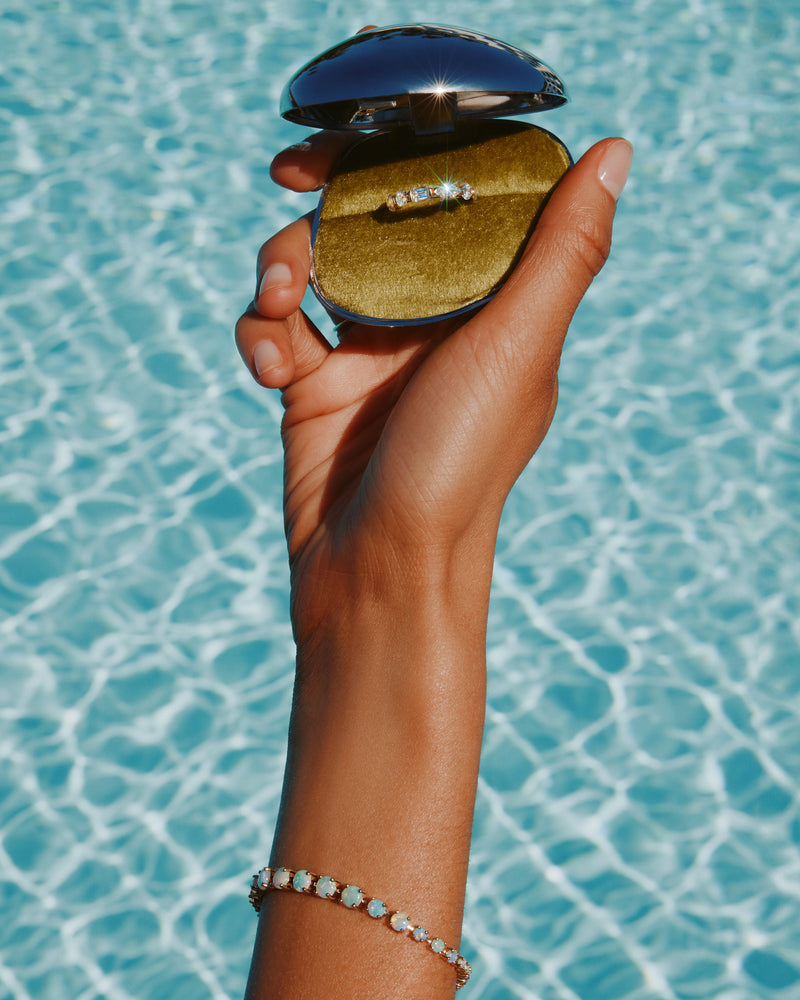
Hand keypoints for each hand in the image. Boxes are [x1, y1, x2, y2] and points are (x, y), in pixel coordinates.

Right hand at [235, 132, 631, 644]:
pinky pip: (276, 329)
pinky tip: (270, 368)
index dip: (413, 156)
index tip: (368, 137)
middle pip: (374, 222)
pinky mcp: (314, 385)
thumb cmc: (461, 468)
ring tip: (277, 302)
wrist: (381, 574)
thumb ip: (562, 251)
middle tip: (294, 177)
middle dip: (331, 201)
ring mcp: (369, 353)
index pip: (455, 199)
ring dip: (282, 266)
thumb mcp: (518, 349)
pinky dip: (260, 334)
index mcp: (492, 305)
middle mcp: (432, 323)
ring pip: (314, 267)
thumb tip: (616, 152)